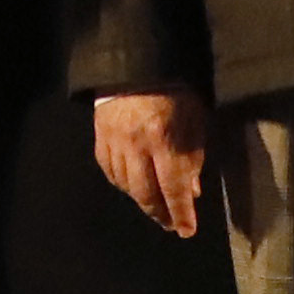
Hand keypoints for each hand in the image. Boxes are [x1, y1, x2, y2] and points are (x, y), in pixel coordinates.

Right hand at [92, 87, 211, 239]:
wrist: (136, 61)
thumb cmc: (175, 88)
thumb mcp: (194, 117)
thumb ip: (193, 154)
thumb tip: (192, 191)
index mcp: (164, 138)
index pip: (174, 188)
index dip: (181, 213)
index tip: (187, 231)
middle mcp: (136, 145)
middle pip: (146, 194)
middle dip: (160, 214)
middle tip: (171, 224)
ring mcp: (114, 142)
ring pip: (126, 186)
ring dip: (142, 201)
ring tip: (155, 207)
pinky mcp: (99, 138)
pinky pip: (110, 172)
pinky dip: (122, 184)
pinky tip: (132, 187)